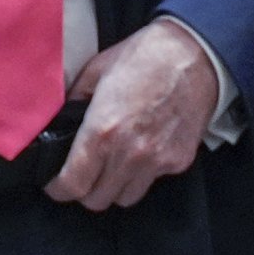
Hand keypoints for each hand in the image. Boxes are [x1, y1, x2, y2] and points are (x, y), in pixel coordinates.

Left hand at [49, 19, 219, 211]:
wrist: (197, 54)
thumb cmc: (145, 56)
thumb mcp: (96, 71)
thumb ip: (73, 102)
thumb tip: (59, 123)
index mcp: (102, 131)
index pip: (73, 185)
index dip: (59, 190)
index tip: (57, 185)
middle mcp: (129, 153)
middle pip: (97, 200)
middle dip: (85, 190)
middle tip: (84, 174)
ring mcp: (157, 161)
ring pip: (125, 198)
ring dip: (114, 187)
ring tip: (113, 165)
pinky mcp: (179, 162)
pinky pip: (152, 181)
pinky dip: (143, 174)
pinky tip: (143, 150)